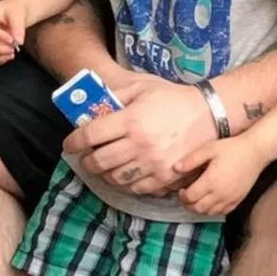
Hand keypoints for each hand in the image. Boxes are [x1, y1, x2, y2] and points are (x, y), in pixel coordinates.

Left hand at [63, 69, 216, 196]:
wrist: (208, 115)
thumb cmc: (172, 98)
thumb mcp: (141, 87)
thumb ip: (116, 94)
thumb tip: (95, 106)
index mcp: (130, 120)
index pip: (92, 134)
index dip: (74, 141)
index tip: (68, 144)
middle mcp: (139, 144)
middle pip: (100, 160)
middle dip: (86, 161)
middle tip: (84, 158)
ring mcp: (152, 164)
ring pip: (116, 178)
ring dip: (104, 174)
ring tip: (101, 167)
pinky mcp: (165, 178)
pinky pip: (137, 188)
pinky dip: (125, 183)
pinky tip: (123, 175)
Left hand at [175, 136, 266, 215]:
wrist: (254, 153)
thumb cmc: (230, 148)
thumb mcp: (208, 149)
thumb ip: (191, 160)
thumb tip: (175, 168)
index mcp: (211, 181)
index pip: (191, 197)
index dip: (182, 196)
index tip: (180, 189)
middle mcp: (220, 194)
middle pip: (198, 209)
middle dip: (188, 205)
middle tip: (185, 196)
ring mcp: (230, 199)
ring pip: (210, 213)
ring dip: (199, 209)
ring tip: (196, 198)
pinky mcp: (238, 201)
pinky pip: (222, 212)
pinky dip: (213, 210)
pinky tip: (210, 201)